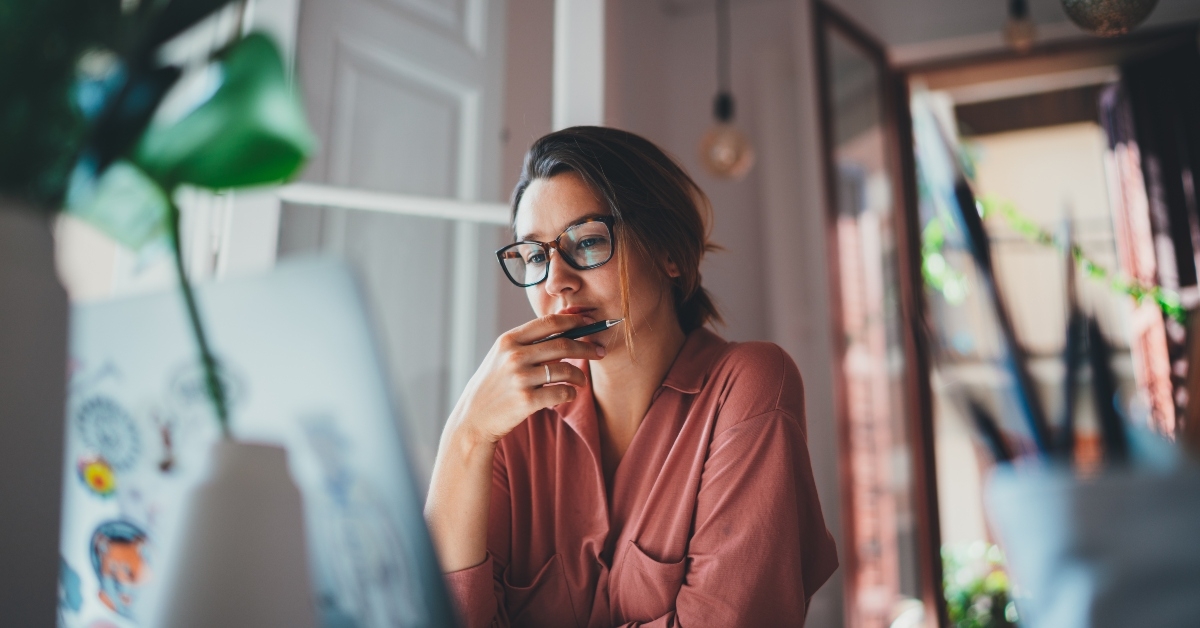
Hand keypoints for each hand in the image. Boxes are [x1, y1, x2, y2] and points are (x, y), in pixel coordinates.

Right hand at [448, 314, 605, 444]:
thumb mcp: (502, 356)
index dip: (574, 320)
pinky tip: (569, 394)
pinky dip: (571, 393)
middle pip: (563, 344)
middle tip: (600, 352)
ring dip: (580, 375)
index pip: (549, 322)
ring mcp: (520, 378)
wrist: (473, 418)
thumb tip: (565, 324)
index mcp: (509, 340)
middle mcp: (514, 356)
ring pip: (566, 370)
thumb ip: (528, 342)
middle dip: (587, 347)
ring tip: (582, 380)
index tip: (590, 321)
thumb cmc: (494, 385)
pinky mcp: (526, 401)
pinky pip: (562, 393)